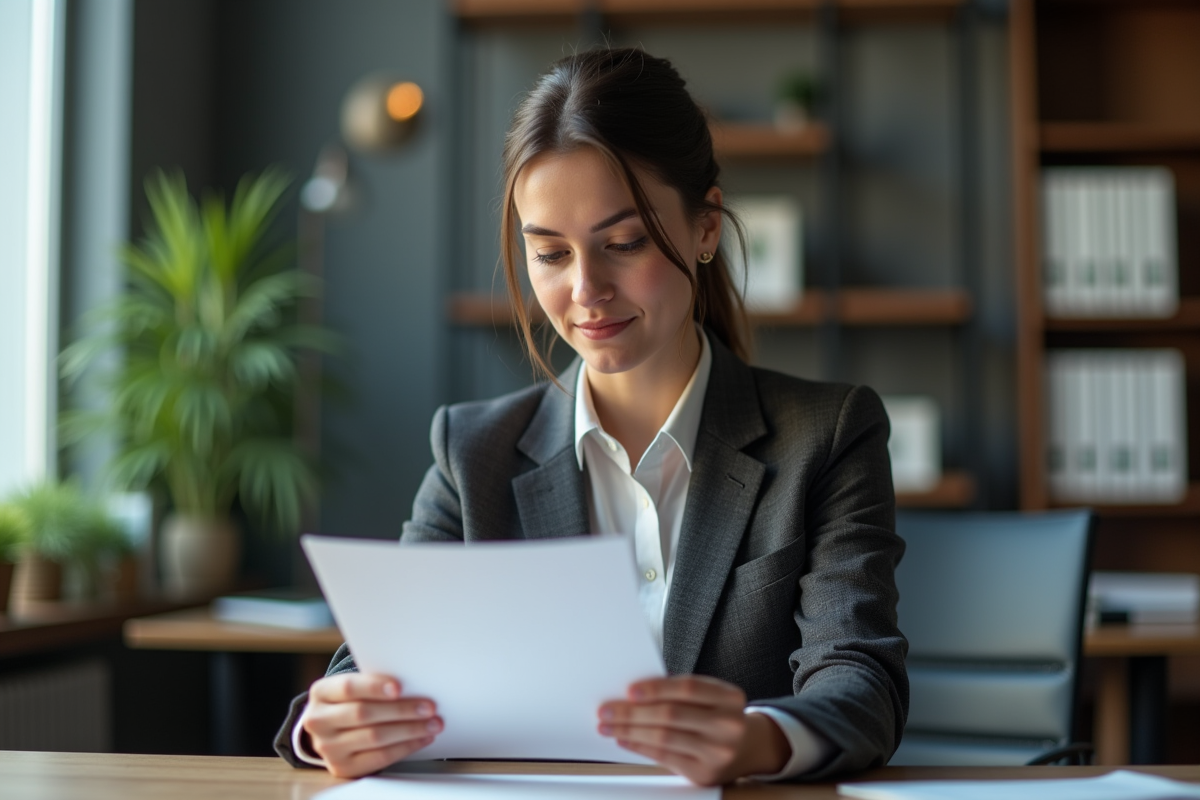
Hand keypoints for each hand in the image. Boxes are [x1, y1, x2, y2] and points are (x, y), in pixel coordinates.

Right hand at [300, 673, 442, 777]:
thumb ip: (373, 684)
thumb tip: (414, 684)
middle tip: (429, 707)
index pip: (348, 688)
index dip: (374, 687)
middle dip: (401, 710)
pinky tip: (421, 739)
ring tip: (432, 724)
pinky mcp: (342, 767)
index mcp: (321, 693)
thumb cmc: (350, 701)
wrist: (331, 729)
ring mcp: (328, 747)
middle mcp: (318, 721)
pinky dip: (405, 747)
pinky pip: (379, 758)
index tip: (399, 687)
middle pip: (364, 714)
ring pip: (374, 737)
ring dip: (409, 730)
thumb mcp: (352, 688)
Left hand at [597, 675, 789, 785]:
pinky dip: (639, 748)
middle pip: (671, 715)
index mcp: (730, 697)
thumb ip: (680, 691)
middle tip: (607, 710)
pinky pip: (664, 757)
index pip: (688, 688)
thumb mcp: (712, 696)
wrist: (748, 747)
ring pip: (664, 737)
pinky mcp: (705, 773)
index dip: (656, 688)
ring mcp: (718, 752)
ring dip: (630, 731)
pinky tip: (625, 740)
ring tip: (608, 726)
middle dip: (632, 712)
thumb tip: (634, 693)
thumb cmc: (718, 714)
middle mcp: (728, 724)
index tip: (629, 690)